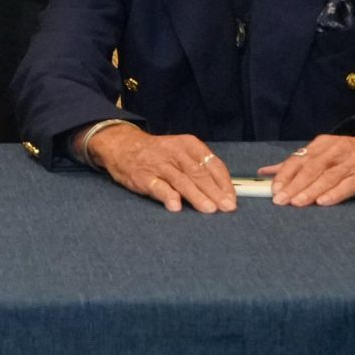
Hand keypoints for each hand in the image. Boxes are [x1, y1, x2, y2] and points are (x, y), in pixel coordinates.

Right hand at [91, 125, 234, 212]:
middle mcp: (176, 153)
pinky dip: (167, 196)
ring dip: (196, 196)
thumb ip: (200, 168)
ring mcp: (159, 165)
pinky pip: (157, 186)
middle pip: (199, 173)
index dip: (224, 183)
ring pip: (182, 180)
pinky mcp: (143, 176)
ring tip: (208, 209)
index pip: (212, 164)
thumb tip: (223, 192)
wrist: (122, 145)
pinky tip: (175, 206)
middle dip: (215, 192)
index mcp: (189, 145)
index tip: (231, 199)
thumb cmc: (159, 153)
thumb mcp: (182, 151)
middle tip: (226, 208)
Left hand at [259, 131, 354, 205]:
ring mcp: (351, 162)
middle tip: (280, 200)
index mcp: (322, 145)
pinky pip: (349, 184)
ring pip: (327, 177)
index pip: (299, 159)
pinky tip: (324, 201)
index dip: (285, 174)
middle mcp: (335, 151)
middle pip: (311, 169)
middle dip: (294, 185)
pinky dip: (335, 193)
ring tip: (297, 202)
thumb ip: (296, 163)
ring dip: (311, 190)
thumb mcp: (324, 153)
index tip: (274, 189)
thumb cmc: (352, 154)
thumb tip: (265, 171)